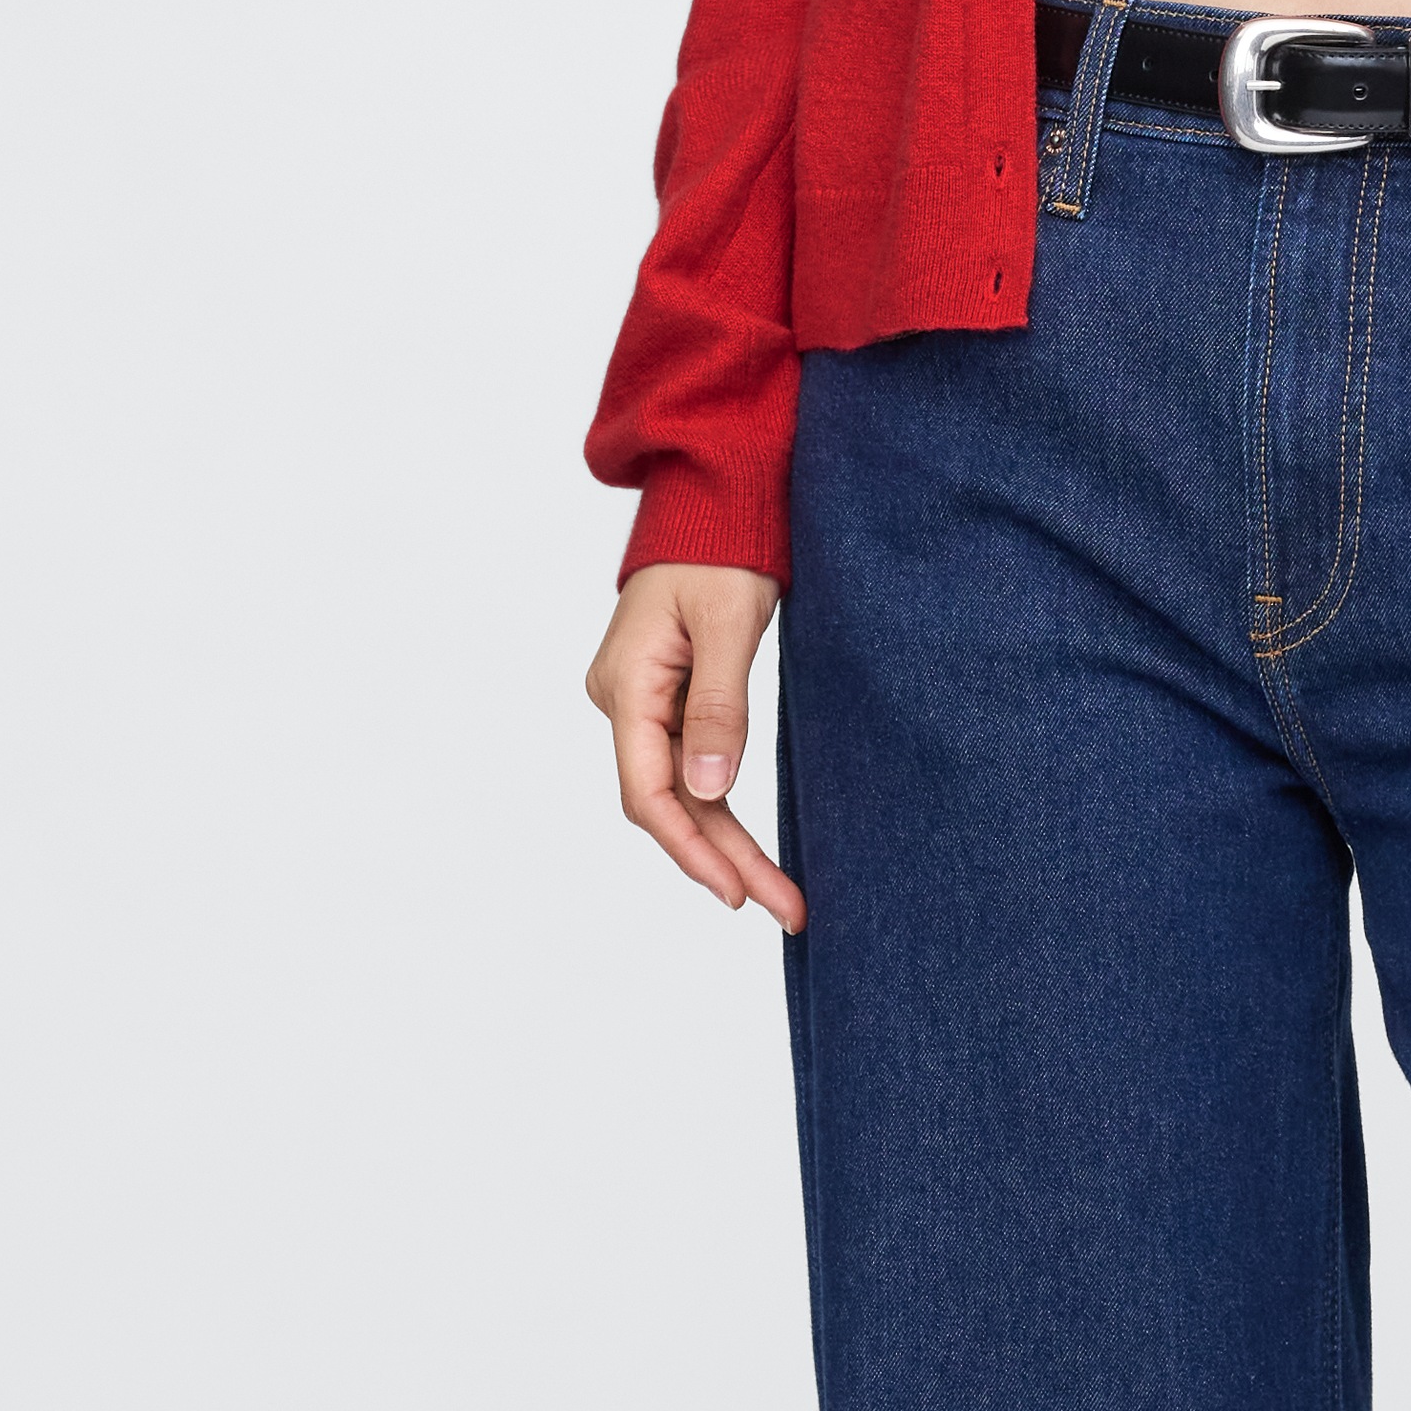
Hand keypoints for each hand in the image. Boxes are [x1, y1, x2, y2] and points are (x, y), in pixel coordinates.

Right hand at [588, 561, 803, 927]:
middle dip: (724, 861)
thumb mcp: (729, 622)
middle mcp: (624, 700)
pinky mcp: (667, 697)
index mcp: (626, 685)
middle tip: (787, 911)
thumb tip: (709, 788)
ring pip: (682, 792)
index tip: (736, 894)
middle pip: (669, 804)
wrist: (712, 499)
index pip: (648, 792)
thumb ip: (719, 705)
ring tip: (781, 895)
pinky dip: (720, 807)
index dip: (691, 851)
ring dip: (726, 843)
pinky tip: (748, 849)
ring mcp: (642, 701)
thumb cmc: (721, 547)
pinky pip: (690, 766)